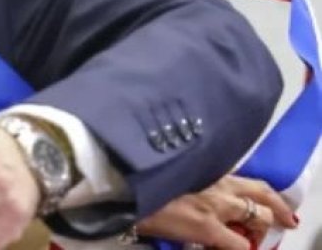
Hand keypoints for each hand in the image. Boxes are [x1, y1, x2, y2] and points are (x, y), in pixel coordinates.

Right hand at [136, 175, 296, 249]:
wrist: (126, 188)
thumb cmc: (142, 177)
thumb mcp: (172, 170)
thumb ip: (191, 176)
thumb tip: (196, 190)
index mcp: (208, 167)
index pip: (248, 179)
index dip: (265, 194)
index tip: (269, 203)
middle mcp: (218, 181)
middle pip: (262, 194)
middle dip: (274, 210)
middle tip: (282, 221)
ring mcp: (217, 205)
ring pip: (258, 217)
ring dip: (259, 228)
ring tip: (251, 237)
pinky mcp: (209, 227)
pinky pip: (241, 245)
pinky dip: (243, 247)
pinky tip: (234, 247)